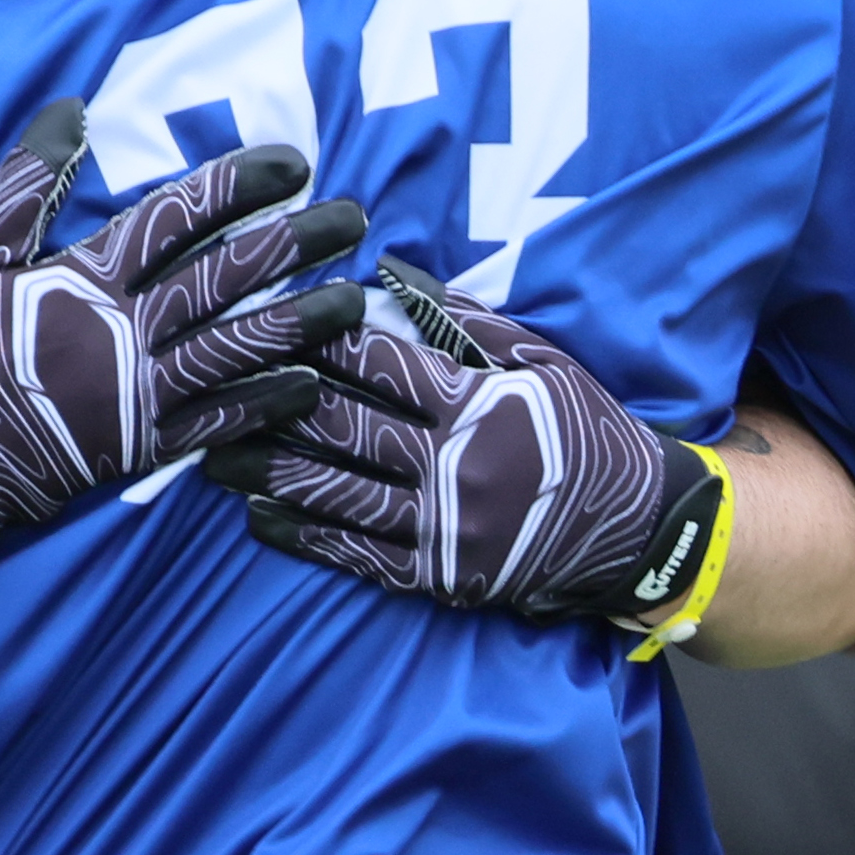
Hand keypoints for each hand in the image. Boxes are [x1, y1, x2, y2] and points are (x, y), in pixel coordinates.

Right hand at [0, 98, 368, 573]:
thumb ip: (26, 183)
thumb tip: (71, 108)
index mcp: (84, 279)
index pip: (175, 219)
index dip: (236, 187)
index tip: (291, 164)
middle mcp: (122, 333)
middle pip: (224, 280)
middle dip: (293, 244)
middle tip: (353, 217)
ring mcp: (139, 395)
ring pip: (237, 350)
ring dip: (301, 322)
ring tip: (353, 297)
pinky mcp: (144, 449)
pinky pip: (220, 423)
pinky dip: (267, 403)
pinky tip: (314, 383)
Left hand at [203, 258, 724, 621]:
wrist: (643, 530)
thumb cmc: (587, 431)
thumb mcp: (541, 362)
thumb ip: (467, 321)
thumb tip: (396, 276)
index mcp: (476, 408)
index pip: (381, 367)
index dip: (322, 341)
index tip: (270, 317)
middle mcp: (454, 469)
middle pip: (346, 429)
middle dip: (276, 404)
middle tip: (214, 383)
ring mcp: (446, 530)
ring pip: (340, 495)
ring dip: (270, 472)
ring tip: (211, 453)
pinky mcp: (443, 578)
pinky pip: (362, 557)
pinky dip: (306, 536)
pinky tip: (259, 517)